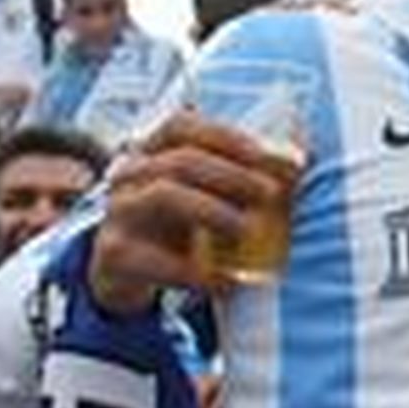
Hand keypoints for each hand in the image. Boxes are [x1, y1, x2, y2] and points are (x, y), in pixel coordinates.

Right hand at [88, 111, 291, 312]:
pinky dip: (195, 271)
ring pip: (163, 195)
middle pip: (179, 160)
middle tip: (268, 194)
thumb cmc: (173, 222)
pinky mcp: (112, 253)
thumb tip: (296, 162)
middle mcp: (129, 174)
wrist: (123, 271)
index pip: (181, 126)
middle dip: (230, 174)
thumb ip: (238, 176)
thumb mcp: (200, 193)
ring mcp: (117, 212)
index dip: (223, 135)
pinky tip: (225, 281)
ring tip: (245, 228)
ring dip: (212, 209)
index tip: (261, 155)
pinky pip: (154, 258)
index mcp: (152, 151)